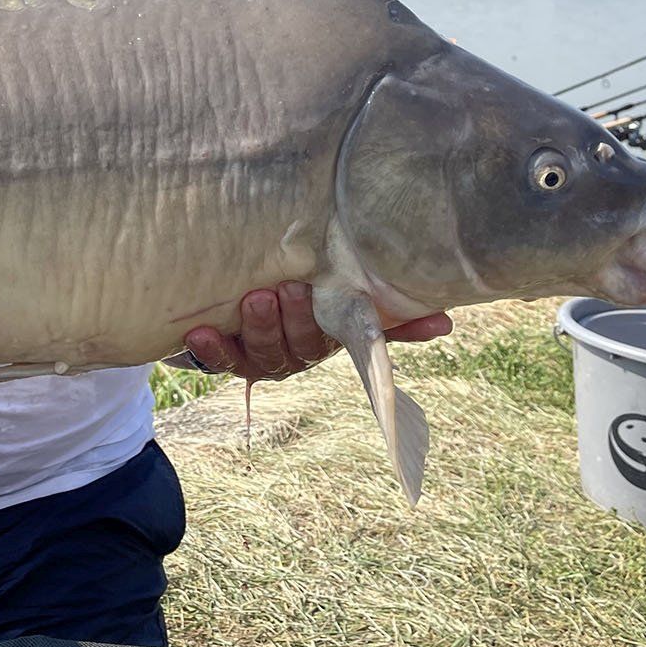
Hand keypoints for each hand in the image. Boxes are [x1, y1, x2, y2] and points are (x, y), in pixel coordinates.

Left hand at [181, 281, 451, 381]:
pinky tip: (200, 332)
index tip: (361, 309)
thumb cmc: (296, 286)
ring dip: (262, 328)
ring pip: (266, 353)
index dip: (368, 332)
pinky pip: (222, 360)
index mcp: (331, 336)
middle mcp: (299, 351)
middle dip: (298, 319)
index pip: (353, 340)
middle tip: (291, 288)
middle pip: (304, 345)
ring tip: (255, 299)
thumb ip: (385, 309)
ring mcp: (263, 355)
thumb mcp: (339, 292)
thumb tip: (446, 322)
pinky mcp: (227, 355)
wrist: (226, 296)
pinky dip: (211, 349)